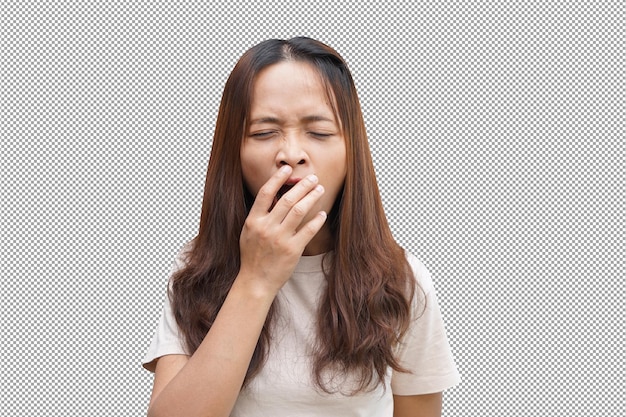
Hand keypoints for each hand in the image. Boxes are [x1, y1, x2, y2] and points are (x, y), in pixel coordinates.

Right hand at [238, 165, 326, 294]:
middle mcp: (266, 227)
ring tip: (320, 189)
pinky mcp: (292, 250)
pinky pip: (308, 230)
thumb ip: (260, 214)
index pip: (265, 193)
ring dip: (312, 197)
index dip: (277, 178)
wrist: (255, 281)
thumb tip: (274, 194)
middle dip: (302, 185)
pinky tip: (323, 213)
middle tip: (313, 178)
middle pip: (287, 199)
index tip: (288, 169)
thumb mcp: (249, 232)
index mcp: (253, 221)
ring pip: (299, 211)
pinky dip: (317, 220)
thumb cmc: (253, 256)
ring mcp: (280, 239)